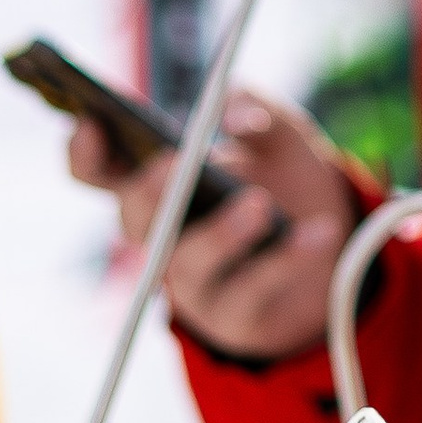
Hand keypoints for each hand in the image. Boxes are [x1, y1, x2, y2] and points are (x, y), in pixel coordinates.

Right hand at [67, 88, 357, 360]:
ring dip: (221, 233)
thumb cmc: (285, 176)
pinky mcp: (233, 315)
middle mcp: (163, 236)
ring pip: (189, 261)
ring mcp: (193, 281)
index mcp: (156, 185)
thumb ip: (256, 107)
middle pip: (133, 221)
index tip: (92, 123)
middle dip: (149, 192)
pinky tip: (318, 233)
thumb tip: (232, 115)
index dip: (85, 152)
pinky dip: (287, 259)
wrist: (336, 240)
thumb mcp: (279, 133)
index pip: (99, 172)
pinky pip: (252, 289)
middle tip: (173, 162)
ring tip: (258, 204)